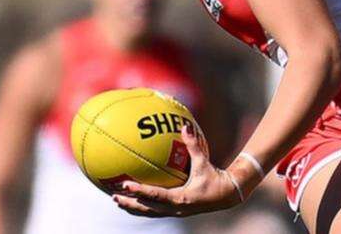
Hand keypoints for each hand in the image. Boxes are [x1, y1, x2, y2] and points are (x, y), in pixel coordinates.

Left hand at [112, 124, 242, 217]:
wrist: (227, 195)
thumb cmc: (215, 178)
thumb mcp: (204, 162)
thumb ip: (193, 146)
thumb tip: (185, 127)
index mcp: (181, 198)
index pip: (155, 195)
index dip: (139, 191)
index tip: (124, 185)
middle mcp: (175, 208)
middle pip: (146, 208)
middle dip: (129, 202)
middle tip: (114, 195)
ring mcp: (174, 212)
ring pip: (148, 212)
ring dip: (132, 207)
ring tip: (118, 201)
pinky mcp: (175, 211)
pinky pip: (154, 210)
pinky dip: (142, 206)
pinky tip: (134, 200)